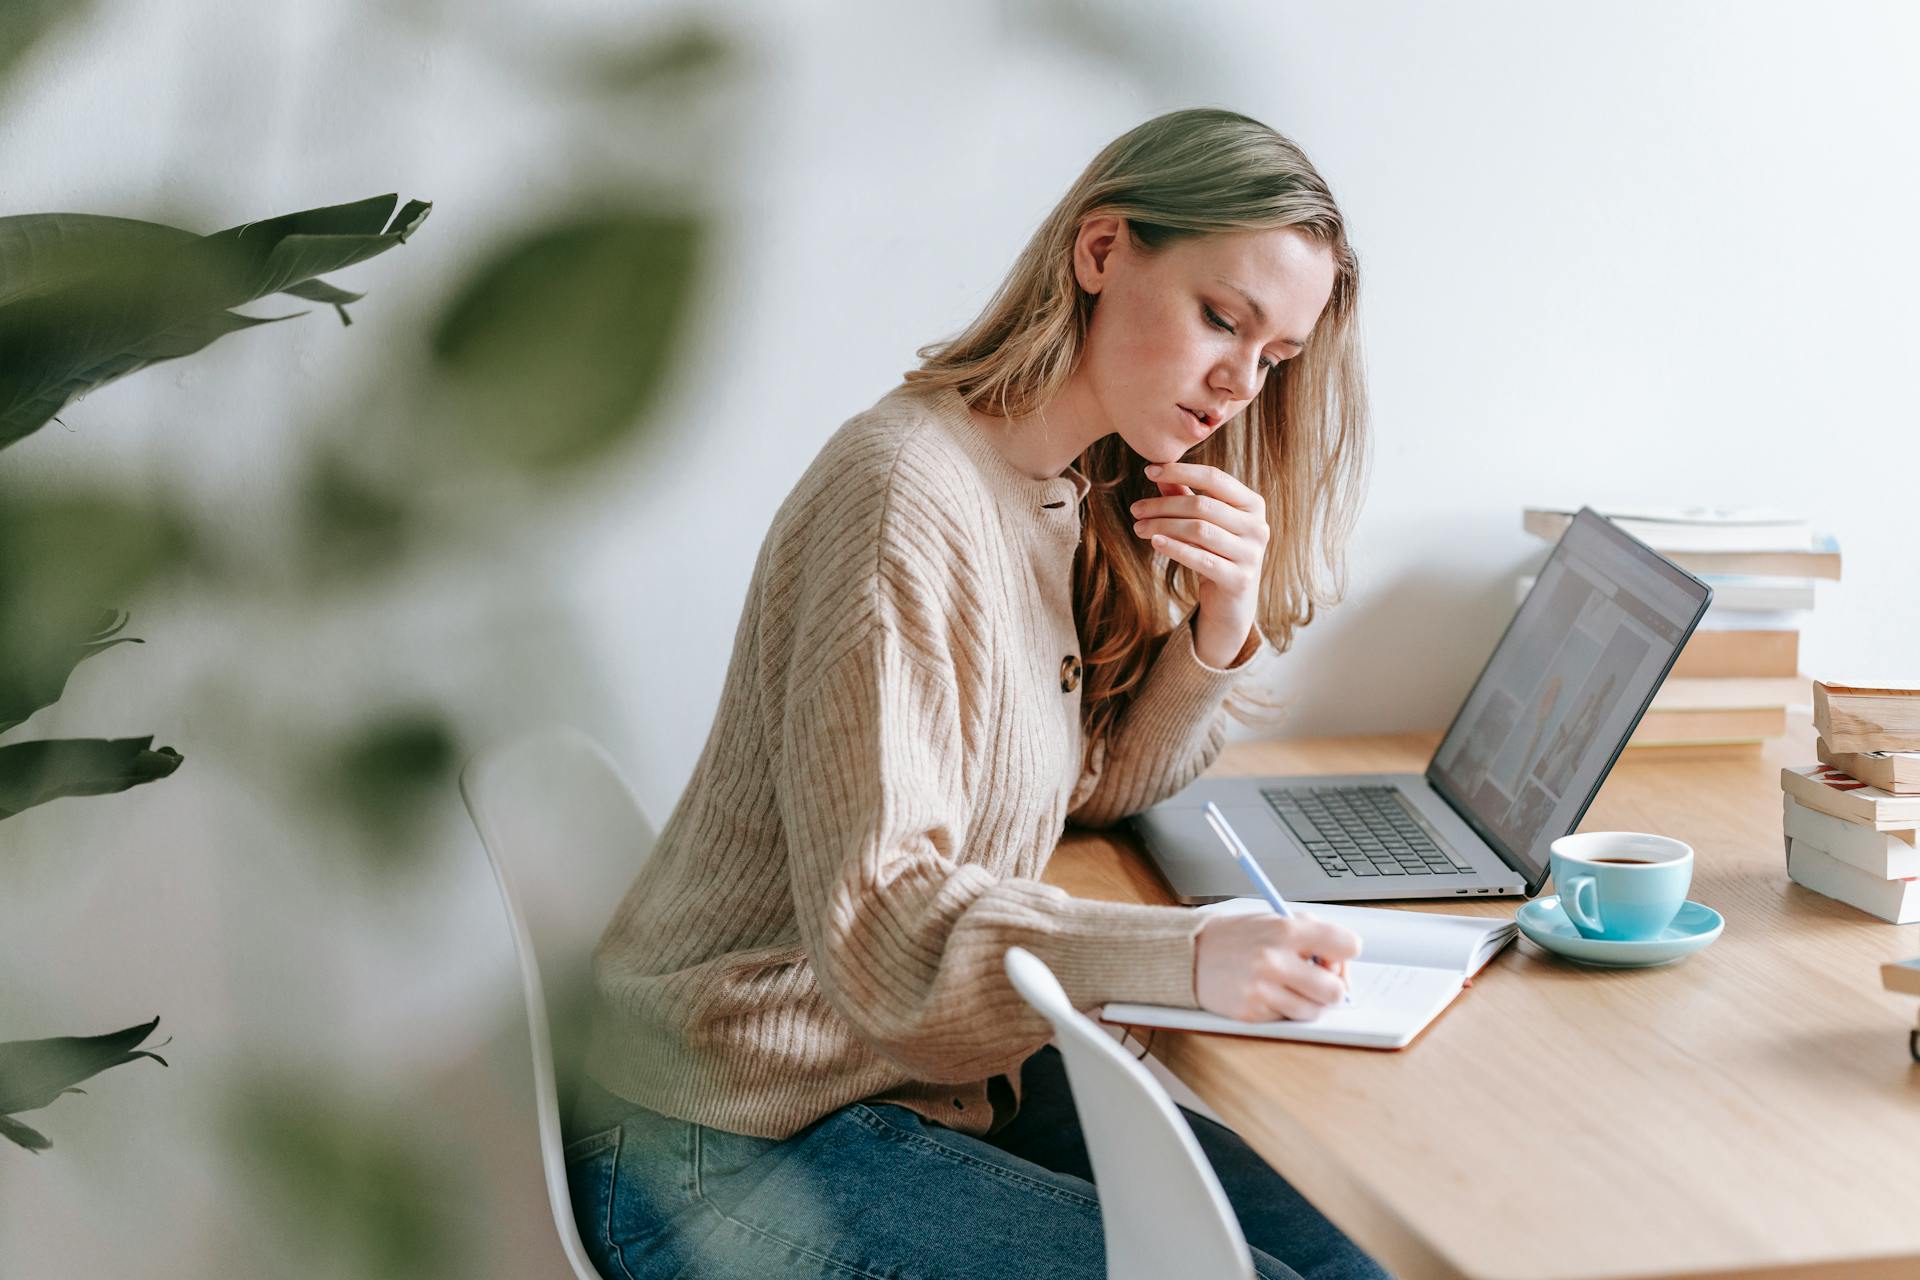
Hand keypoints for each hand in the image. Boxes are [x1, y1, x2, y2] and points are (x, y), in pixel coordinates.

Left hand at [1129, 462, 1267, 666]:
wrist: (1232, 603)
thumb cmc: (1216, 554)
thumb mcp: (1204, 523)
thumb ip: (1185, 496)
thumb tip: (1158, 473)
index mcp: (1253, 504)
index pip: (1215, 478)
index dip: (1181, 471)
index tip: (1149, 471)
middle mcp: (1258, 526)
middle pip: (1203, 506)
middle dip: (1164, 505)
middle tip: (1136, 509)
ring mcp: (1251, 554)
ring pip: (1199, 530)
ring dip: (1163, 526)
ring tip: (1138, 527)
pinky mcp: (1240, 579)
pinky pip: (1201, 559)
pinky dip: (1175, 548)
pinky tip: (1154, 542)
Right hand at [1193, 911, 1361, 1021]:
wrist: (1189, 955)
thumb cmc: (1237, 938)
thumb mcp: (1274, 920)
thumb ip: (1311, 935)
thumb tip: (1341, 965)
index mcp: (1286, 929)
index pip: (1347, 945)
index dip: (1344, 955)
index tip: (1333, 958)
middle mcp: (1275, 959)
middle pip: (1335, 990)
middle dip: (1330, 988)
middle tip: (1315, 980)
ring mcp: (1262, 988)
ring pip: (1314, 1011)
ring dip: (1306, 1002)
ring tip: (1286, 986)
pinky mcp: (1251, 1012)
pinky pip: (1286, 1019)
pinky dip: (1282, 1010)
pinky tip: (1265, 994)